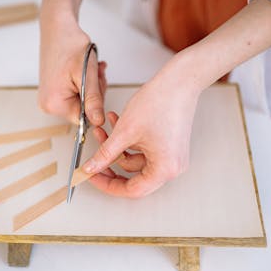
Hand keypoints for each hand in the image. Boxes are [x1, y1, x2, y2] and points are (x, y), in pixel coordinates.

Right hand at [38, 3, 106, 124]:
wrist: (58, 27)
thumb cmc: (69, 45)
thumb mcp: (86, 75)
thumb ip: (93, 100)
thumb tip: (98, 121)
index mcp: (54, 104)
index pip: (84, 119)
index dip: (96, 104)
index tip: (97, 85)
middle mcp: (48, 105)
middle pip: (84, 110)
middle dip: (95, 92)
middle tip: (96, 73)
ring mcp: (50, 98)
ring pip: (83, 101)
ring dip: (93, 85)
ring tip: (92, 68)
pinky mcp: (54, 91)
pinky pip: (76, 94)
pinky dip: (86, 83)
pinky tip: (87, 70)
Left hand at [83, 59, 200, 197]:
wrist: (179, 80)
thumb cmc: (161, 102)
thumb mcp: (125, 132)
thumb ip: (105, 154)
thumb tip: (91, 168)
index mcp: (164, 169)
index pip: (132, 190)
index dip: (108, 185)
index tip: (92, 177)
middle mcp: (172, 167)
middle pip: (134, 178)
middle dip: (111, 165)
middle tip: (93, 160)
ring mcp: (172, 156)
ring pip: (136, 161)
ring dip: (117, 148)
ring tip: (102, 130)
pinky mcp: (169, 146)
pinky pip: (144, 151)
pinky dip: (128, 141)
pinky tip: (116, 124)